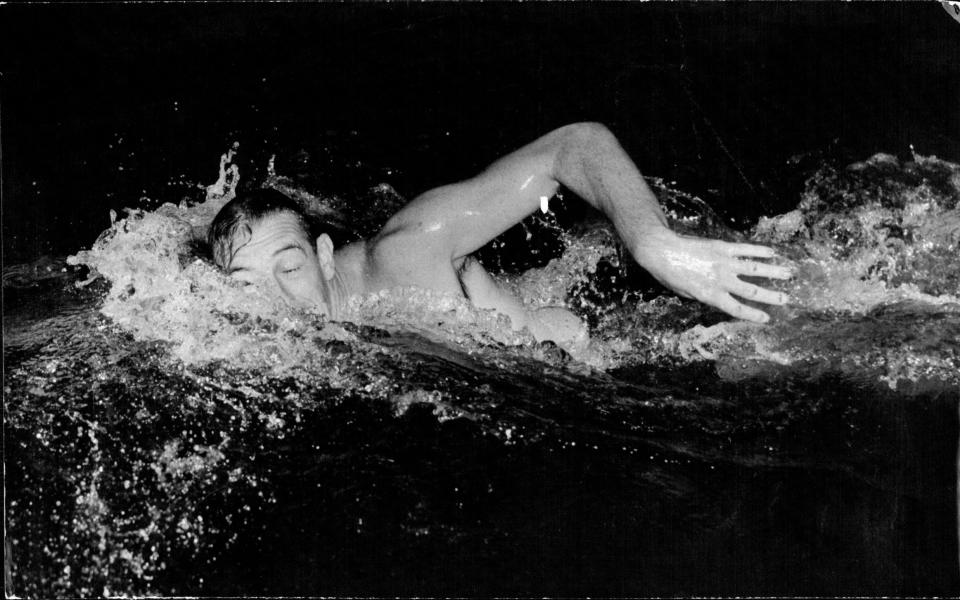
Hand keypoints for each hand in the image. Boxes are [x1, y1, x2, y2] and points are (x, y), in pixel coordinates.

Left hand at [632, 229, 792, 322]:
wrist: (662, 252)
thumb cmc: (671, 276)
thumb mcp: (687, 294)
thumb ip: (706, 296)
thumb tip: (720, 298)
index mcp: (711, 296)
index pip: (738, 309)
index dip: (754, 315)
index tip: (767, 318)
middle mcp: (721, 281)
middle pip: (752, 291)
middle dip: (771, 296)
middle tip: (787, 299)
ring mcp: (723, 263)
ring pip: (755, 269)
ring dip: (774, 272)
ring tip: (790, 274)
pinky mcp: (722, 247)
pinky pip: (745, 249)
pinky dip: (760, 251)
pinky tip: (773, 252)